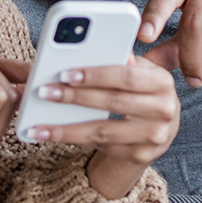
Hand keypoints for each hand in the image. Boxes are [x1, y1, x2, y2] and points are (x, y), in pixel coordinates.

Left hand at [23, 55, 178, 198]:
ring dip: (66, 129)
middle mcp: (164, 110)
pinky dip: (74, 141)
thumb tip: (105, 46)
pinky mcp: (141, 156)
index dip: (95, 75)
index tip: (66, 73)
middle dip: (75, 97)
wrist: (159, 128)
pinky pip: (102, 147)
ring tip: (38, 126)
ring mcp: (154, 136)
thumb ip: (122, 60)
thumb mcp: (139, 72)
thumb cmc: (142, 92)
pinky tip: (53, 136)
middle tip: (45, 92)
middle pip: (113, 103)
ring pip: (103, 132)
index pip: (126, 76)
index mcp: (163, 82)